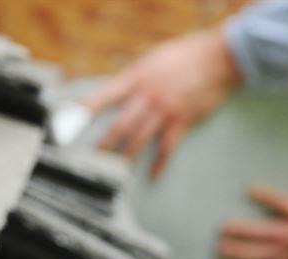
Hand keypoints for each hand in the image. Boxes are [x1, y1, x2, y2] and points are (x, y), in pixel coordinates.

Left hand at [84, 29, 241, 176]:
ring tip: (116, 169)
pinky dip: (159, 162)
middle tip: (92, 158)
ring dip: (126, 155)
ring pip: (140, 138)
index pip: (104, 96)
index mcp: (136, 78)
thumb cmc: (183, 55)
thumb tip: (117, 96)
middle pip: (120, 124)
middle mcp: (147, 96)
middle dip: (104, 143)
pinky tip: (152, 174)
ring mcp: (165, 110)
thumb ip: (134, 79)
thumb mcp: (152, 60)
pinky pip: (167, 146)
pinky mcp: (183, 120)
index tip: (70, 124)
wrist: (218, 58)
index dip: (86, 110)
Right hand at [217, 169, 287, 258]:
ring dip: (244, 230)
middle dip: (238, 253)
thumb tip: (250, 225)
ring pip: (269, 233)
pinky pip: (284, 204)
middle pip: (263, 254)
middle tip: (217, 248)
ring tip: (224, 226)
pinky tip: (250, 190)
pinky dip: (266, 196)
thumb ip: (284, 233)